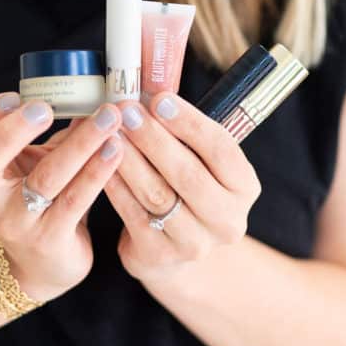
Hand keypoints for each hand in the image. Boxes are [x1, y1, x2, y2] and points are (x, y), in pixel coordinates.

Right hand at [0, 94, 123, 301]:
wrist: (44, 263)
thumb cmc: (37, 196)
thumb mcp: (29, 158)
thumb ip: (44, 124)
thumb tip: (85, 81)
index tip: (13, 95)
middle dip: (10, 132)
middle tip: (45, 106)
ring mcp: (16, 221)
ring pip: (44, 178)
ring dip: (80, 143)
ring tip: (108, 118)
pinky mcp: (49, 240)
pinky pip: (75, 201)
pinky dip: (97, 171)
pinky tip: (116, 149)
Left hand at [102, 92, 261, 284]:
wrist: (176, 247)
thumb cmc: (186, 185)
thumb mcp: (200, 160)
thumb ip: (185, 131)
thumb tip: (148, 89)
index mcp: (244, 187)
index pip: (222, 150)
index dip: (190, 123)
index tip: (159, 98)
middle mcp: (227, 220)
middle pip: (188, 174)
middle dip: (153, 138)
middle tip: (127, 110)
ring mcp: (195, 243)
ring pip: (156, 194)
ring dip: (129, 158)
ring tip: (109, 131)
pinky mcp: (159, 256)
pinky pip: (132, 213)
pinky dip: (115, 184)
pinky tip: (100, 160)